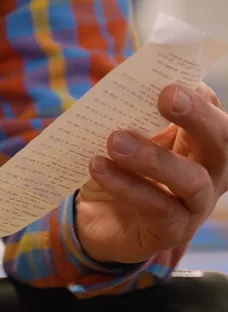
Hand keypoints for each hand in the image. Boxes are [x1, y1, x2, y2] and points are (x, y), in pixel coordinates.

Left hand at [76, 83, 227, 263]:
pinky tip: (99, 168)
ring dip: (154, 158)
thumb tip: (135, 81)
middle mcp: (211, 173)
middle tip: (166, 96)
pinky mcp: (173, 232)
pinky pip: (157, 208)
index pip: (215, 113)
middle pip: (222, 142)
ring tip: (115, 140)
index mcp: (204, 143)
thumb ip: (138, 112)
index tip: (171, 79)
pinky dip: (127, 186)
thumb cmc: (122, 170)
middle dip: (198, 116)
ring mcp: (196, 206)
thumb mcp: (131, 135)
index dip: (199, 96)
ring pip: (191, 180)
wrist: (97, 219)